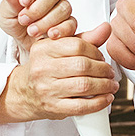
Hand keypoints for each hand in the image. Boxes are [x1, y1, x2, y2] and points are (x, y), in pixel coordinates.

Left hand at [0, 0, 76, 51]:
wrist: (22, 43)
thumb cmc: (15, 23)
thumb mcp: (6, 13)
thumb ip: (9, 0)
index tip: (23, 0)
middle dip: (38, 8)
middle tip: (24, 19)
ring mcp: (61, 7)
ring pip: (63, 8)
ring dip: (46, 21)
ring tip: (32, 30)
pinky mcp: (68, 23)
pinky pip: (71, 23)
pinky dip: (60, 29)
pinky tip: (50, 34)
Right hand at [0, 23, 117, 123]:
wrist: (24, 92)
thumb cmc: (45, 69)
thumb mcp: (59, 49)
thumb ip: (84, 39)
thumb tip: (106, 28)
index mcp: (43, 49)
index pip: (77, 46)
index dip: (96, 52)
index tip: (102, 58)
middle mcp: (43, 68)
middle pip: (82, 66)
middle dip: (103, 70)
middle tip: (110, 73)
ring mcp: (47, 89)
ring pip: (84, 85)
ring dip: (104, 86)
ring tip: (111, 85)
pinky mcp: (53, 107)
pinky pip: (81, 106)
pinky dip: (99, 102)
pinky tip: (106, 98)